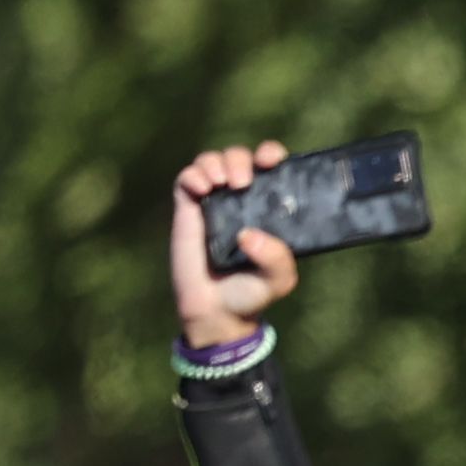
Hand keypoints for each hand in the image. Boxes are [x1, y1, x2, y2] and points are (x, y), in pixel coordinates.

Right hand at [169, 140, 300, 348]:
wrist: (218, 311)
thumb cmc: (252, 291)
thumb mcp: (279, 279)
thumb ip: (277, 258)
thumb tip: (249, 234)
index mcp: (267, 206)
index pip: (270, 167)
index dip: (271, 154)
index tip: (271, 160)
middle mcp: (241, 198)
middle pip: (239, 157)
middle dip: (240, 159)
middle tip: (242, 183)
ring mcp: (213, 200)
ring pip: (212, 161)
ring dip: (216, 162)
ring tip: (221, 184)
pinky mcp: (188, 208)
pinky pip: (187, 178)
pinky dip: (193, 175)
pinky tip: (201, 188)